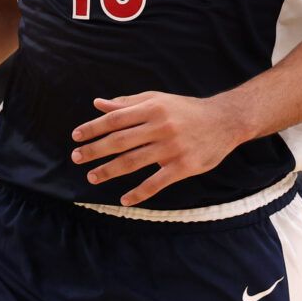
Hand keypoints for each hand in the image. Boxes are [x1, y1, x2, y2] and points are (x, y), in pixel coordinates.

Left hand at [71, 92, 244, 206]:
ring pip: (133, 162)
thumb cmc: (186, 110)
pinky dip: (139, 193)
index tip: (76, 137)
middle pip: (120, 141)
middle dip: (95, 150)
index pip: (115, 119)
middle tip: (76, 158)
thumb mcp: (158, 100)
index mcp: (152, 108)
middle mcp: (160, 126)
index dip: (93, 128)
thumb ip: (128, 103)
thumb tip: (98, 104)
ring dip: (109, 171)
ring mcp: (172, 148)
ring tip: (92, 177)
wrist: (225, 121)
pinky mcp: (183, 166)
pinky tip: (124, 200)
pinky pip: (156, 183)